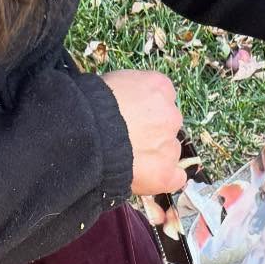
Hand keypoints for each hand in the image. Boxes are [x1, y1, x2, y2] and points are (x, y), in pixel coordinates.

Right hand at [103, 69, 185, 195]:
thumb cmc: (92, 106)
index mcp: (160, 87)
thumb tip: (127, 104)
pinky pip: (176, 179)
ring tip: (131, 161)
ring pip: (171, 152)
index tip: (135, 119)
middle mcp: (171, 115)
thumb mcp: (115, 83)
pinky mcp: (165, 173)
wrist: (87, 135)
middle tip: (130, 141)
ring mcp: (170, 146)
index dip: (148, 111)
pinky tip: (151, 179)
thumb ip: (131, 94)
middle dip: (153, 133)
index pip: (164, 99)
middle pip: (169, 126)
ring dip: (156, 156)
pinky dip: (167, 180)